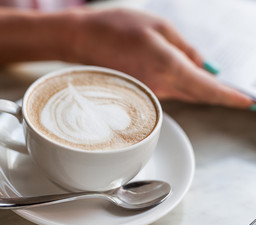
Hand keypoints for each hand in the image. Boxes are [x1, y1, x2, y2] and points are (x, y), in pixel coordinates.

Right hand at [73, 9, 252, 107]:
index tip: (248, 101)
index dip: (230, 96)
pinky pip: (170, 92)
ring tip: (216, 84)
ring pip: (185, 94)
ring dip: (202, 91)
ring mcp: (148, 92)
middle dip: (221, 96)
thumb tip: (204, 67)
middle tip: (239, 95)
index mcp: (167, 65)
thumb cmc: (115, 28)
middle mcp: (158, 85)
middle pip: (199, 96)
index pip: (207, 88)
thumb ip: (185, 48)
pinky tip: (187, 79)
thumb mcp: (157, 26)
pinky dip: (184, 88)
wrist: (82, 42)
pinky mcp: (140, 93)